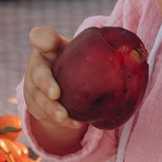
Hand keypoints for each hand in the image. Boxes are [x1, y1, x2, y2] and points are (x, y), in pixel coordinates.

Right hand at [20, 26, 88, 154]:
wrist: (57, 86)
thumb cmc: (71, 63)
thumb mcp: (80, 51)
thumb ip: (94, 46)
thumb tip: (126, 49)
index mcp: (46, 49)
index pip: (41, 38)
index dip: (43, 40)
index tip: (50, 45)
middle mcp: (35, 69)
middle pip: (36, 75)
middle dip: (45, 84)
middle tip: (56, 93)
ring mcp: (34, 91)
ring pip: (39, 100)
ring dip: (52, 109)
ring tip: (64, 116)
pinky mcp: (39, 109)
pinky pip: (49, 116)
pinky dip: (64, 121)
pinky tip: (76, 123)